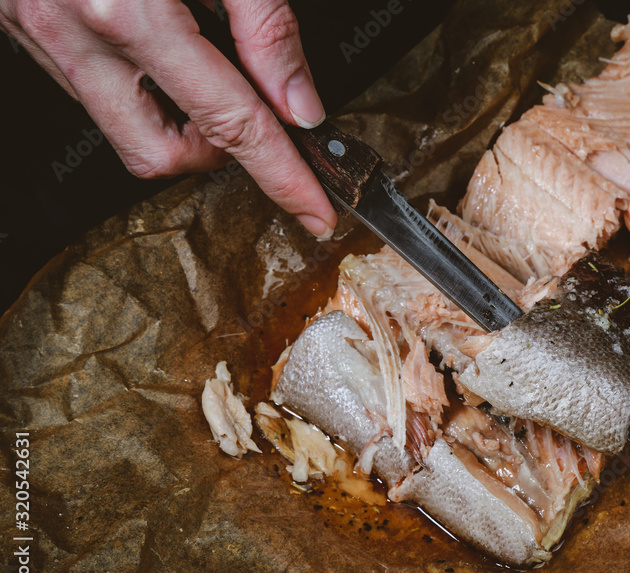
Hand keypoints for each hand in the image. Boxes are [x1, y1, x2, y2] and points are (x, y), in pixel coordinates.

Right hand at [0, 0, 336, 236]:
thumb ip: (264, 25)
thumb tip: (298, 103)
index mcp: (126, 6)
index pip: (229, 122)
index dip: (280, 175)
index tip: (313, 209)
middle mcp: (71, 27)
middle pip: (162, 154)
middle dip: (217, 151)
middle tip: (249, 113)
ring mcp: (36, 29)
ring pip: (121, 131)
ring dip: (177, 122)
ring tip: (201, 68)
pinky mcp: (21, 23)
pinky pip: (89, 88)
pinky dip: (138, 85)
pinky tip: (156, 40)